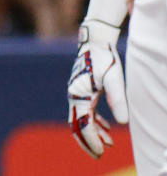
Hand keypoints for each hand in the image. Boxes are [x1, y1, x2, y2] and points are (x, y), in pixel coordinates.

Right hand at [68, 20, 127, 158]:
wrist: (96, 42)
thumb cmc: (105, 60)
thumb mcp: (115, 80)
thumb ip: (118, 101)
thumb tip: (123, 123)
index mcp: (78, 95)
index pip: (82, 124)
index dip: (91, 140)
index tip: (101, 152)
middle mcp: (74, 95)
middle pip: (76, 124)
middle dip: (87, 142)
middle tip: (99, 156)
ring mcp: (77, 93)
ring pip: (81, 119)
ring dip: (93, 133)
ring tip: (108, 145)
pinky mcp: (83, 90)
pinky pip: (85, 111)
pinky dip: (95, 122)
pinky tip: (107, 128)